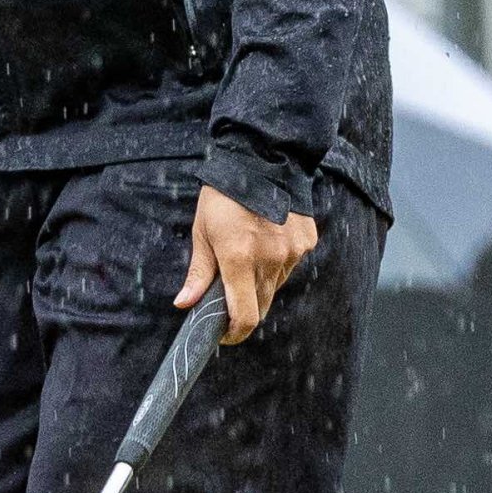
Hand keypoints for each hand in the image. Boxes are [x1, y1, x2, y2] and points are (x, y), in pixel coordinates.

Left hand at [178, 184, 318, 344]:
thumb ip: (199, 273)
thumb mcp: (203, 232)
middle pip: (262, 306)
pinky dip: (277, 261)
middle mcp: (270, 259)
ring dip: (260, 282)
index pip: (245, 317)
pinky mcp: (306, 241)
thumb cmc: (223, 196)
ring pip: (275, 285)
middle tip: (229, 299)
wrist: (261, 158)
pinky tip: (267, 238)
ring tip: (247, 254)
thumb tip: (185, 305)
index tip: (224, 334)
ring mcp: (292, 251)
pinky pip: (290, 264)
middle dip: (245, 310)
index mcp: (239, 258)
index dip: (235, 333)